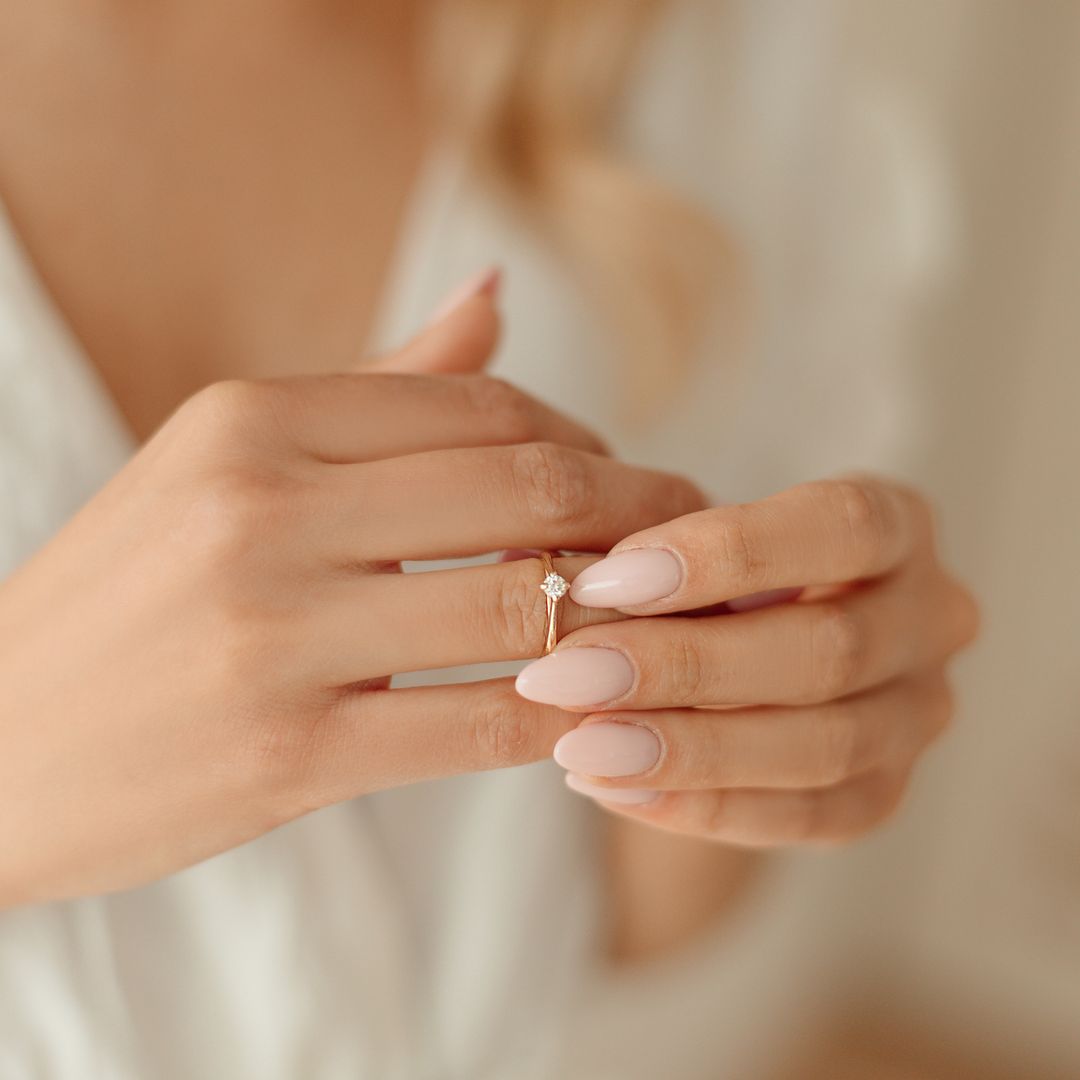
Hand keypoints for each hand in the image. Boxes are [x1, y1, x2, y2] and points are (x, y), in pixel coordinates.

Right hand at [0, 296, 702, 906]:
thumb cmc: (130, 595)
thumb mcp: (227, 462)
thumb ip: (377, 385)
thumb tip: (498, 293)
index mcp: (252, 420)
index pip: (484, 407)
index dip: (589, 445)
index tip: (632, 482)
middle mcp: (261, 508)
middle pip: (525, 489)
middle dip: (641, 515)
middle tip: (693, 540)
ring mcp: (272, 633)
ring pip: (519, 603)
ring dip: (620, 615)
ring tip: (662, 624)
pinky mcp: (287, 753)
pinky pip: (480, 724)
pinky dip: (561, 713)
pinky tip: (593, 708)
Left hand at [515, 477, 978, 845]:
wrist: (741, 664)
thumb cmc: (709, 578)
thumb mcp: (689, 544)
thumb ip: (648, 555)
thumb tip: (543, 572)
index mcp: (896, 527)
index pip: (841, 526)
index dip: (727, 553)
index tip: (606, 578)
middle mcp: (931, 619)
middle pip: (829, 649)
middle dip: (683, 666)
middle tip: (563, 675)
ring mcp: (917, 716)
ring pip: (822, 746)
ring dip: (688, 750)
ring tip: (577, 746)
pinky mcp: (884, 795)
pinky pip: (805, 818)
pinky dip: (702, 807)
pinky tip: (612, 788)